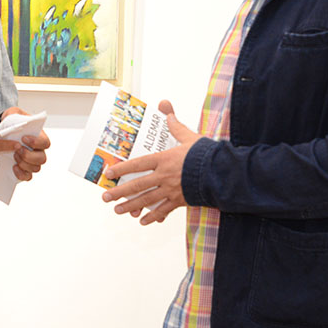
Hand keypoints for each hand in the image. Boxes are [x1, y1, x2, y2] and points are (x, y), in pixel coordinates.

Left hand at [1, 106, 50, 180]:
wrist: (4, 131)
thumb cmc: (12, 122)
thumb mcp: (13, 114)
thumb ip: (15, 113)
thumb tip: (18, 119)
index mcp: (39, 137)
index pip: (46, 143)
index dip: (37, 143)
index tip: (24, 138)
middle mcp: (38, 151)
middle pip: (42, 159)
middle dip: (28, 156)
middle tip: (17, 150)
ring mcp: (32, 161)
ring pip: (36, 168)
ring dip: (24, 163)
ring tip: (14, 156)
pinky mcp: (24, 168)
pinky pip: (28, 177)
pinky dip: (22, 174)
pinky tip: (14, 167)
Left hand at [101, 101, 201, 224]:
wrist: (221, 173)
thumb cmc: (205, 153)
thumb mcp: (189, 136)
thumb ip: (175, 125)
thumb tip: (166, 106)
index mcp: (164, 159)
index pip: (138, 164)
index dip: (122, 168)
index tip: (109, 173)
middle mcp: (164, 176)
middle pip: (137, 185)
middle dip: (119, 192)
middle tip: (106, 197)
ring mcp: (171, 190)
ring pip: (146, 200)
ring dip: (130, 206)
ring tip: (118, 210)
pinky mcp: (180, 201)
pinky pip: (163, 211)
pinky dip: (152, 217)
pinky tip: (143, 221)